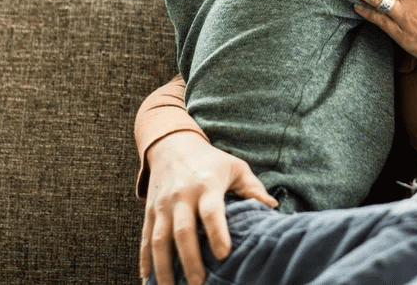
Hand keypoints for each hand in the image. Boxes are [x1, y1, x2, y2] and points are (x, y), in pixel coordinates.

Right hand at [140, 131, 277, 284]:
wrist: (173, 145)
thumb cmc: (211, 161)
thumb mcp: (235, 167)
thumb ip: (253, 189)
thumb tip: (272, 208)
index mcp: (206, 185)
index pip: (211, 211)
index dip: (217, 233)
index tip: (224, 255)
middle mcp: (181, 196)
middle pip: (183, 231)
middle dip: (190, 260)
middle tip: (199, 284)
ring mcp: (162, 204)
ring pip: (159, 239)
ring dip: (164, 267)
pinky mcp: (150, 211)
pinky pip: (145, 237)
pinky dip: (144, 259)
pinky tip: (146, 278)